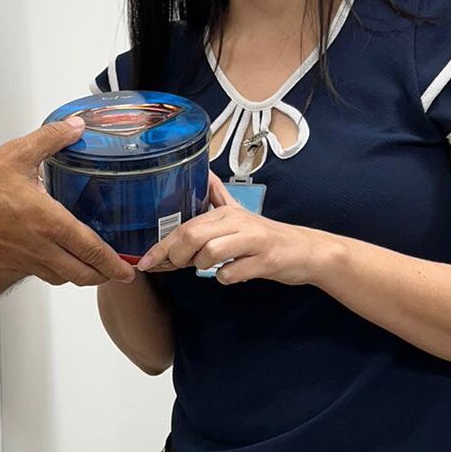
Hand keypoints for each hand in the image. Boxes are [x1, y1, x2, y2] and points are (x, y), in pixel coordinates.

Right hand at [0, 119, 135, 286]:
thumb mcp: (16, 154)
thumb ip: (51, 139)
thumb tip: (75, 127)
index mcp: (49, 223)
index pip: (91, 251)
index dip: (114, 264)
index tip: (128, 271)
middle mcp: (39, 248)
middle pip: (80, 275)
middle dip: (101, 276)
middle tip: (113, 272)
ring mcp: (22, 260)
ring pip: (59, 277)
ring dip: (76, 275)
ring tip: (85, 265)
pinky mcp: (5, 265)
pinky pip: (36, 272)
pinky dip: (51, 269)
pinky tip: (49, 254)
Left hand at [136, 173, 333, 285]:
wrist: (305, 251)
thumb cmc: (266, 237)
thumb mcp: (240, 213)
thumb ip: (218, 197)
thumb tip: (202, 173)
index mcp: (227, 212)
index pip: (185, 226)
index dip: (161, 246)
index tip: (145, 262)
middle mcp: (238, 222)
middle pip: (192, 236)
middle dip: (176, 256)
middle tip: (175, 267)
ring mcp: (253, 241)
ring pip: (210, 253)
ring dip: (202, 266)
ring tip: (210, 267)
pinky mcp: (265, 260)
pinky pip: (232, 273)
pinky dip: (226, 277)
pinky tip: (233, 273)